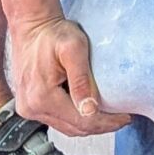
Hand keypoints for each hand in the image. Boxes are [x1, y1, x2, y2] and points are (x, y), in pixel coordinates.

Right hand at [10, 15, 131, 138]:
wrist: (31, 26)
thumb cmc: (53, 33)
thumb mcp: (73, 48)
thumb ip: (81, 79)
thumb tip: (90, 110)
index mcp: (42, 96)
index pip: (81, 121)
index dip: (106, 122)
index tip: (125, 117)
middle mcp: (31, 108)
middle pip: (74, 128)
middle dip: (100, 125)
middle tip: (121, 118)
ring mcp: (28, 109)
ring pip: (66, 127)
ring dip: (88, 124)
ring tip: (109, 116)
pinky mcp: (29, 106)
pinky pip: (57, 120)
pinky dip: (74, 118)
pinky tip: (88, 110)